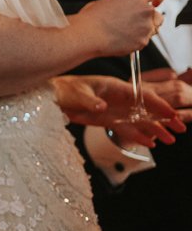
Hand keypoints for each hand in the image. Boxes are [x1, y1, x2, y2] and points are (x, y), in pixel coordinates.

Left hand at [54, 74, 182, 145]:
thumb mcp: (75, 94)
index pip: (142, 95)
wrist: (52, 97)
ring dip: (155, 130)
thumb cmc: (63, 90)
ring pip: (139, 121)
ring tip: (171, 140)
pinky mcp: (107, 120)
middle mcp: (119, 99)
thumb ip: (89, 101)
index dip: (158, 105)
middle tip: (180, 128)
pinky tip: (150, 143)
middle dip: (164, 118)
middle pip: (146, 108)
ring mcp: (114, 110)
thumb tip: (101, 107)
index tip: (171, 114)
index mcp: (115, 87)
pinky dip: (138, 136)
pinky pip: (126, 129)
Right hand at [74, 0, 164, 56]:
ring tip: (127, 31)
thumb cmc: (92, 19)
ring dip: (144, 29)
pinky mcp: (142, 42)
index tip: (156, 1)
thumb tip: (124, 2)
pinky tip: (123, 38)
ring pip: (153, 29)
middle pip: (158, 14)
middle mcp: (145, 11)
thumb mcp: (107, 1)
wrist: (87, 35)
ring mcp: (145, 27)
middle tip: (136, 20)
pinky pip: (144, 40)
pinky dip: (137, 40)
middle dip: (150, 18)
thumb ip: (123, 0)